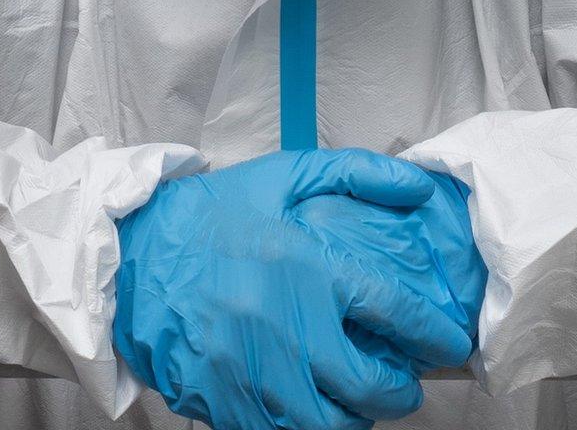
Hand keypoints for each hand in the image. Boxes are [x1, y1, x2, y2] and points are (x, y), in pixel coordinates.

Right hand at [112, 149, 474, 429]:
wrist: (127, 255)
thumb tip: (418, 186)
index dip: (434, 336)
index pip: (393, 311)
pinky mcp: (223, 401)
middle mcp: (284, 324)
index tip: (449, 346)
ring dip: (357, 420)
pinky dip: (307, 429)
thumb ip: (355, 173)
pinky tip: (312, 412)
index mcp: (305, 267)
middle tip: (405, 387)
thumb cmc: (207, 215)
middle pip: (369, 385)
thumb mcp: (281, 176)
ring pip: (329, 424)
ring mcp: (252, 370)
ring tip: (362, 406)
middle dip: (400, 393)